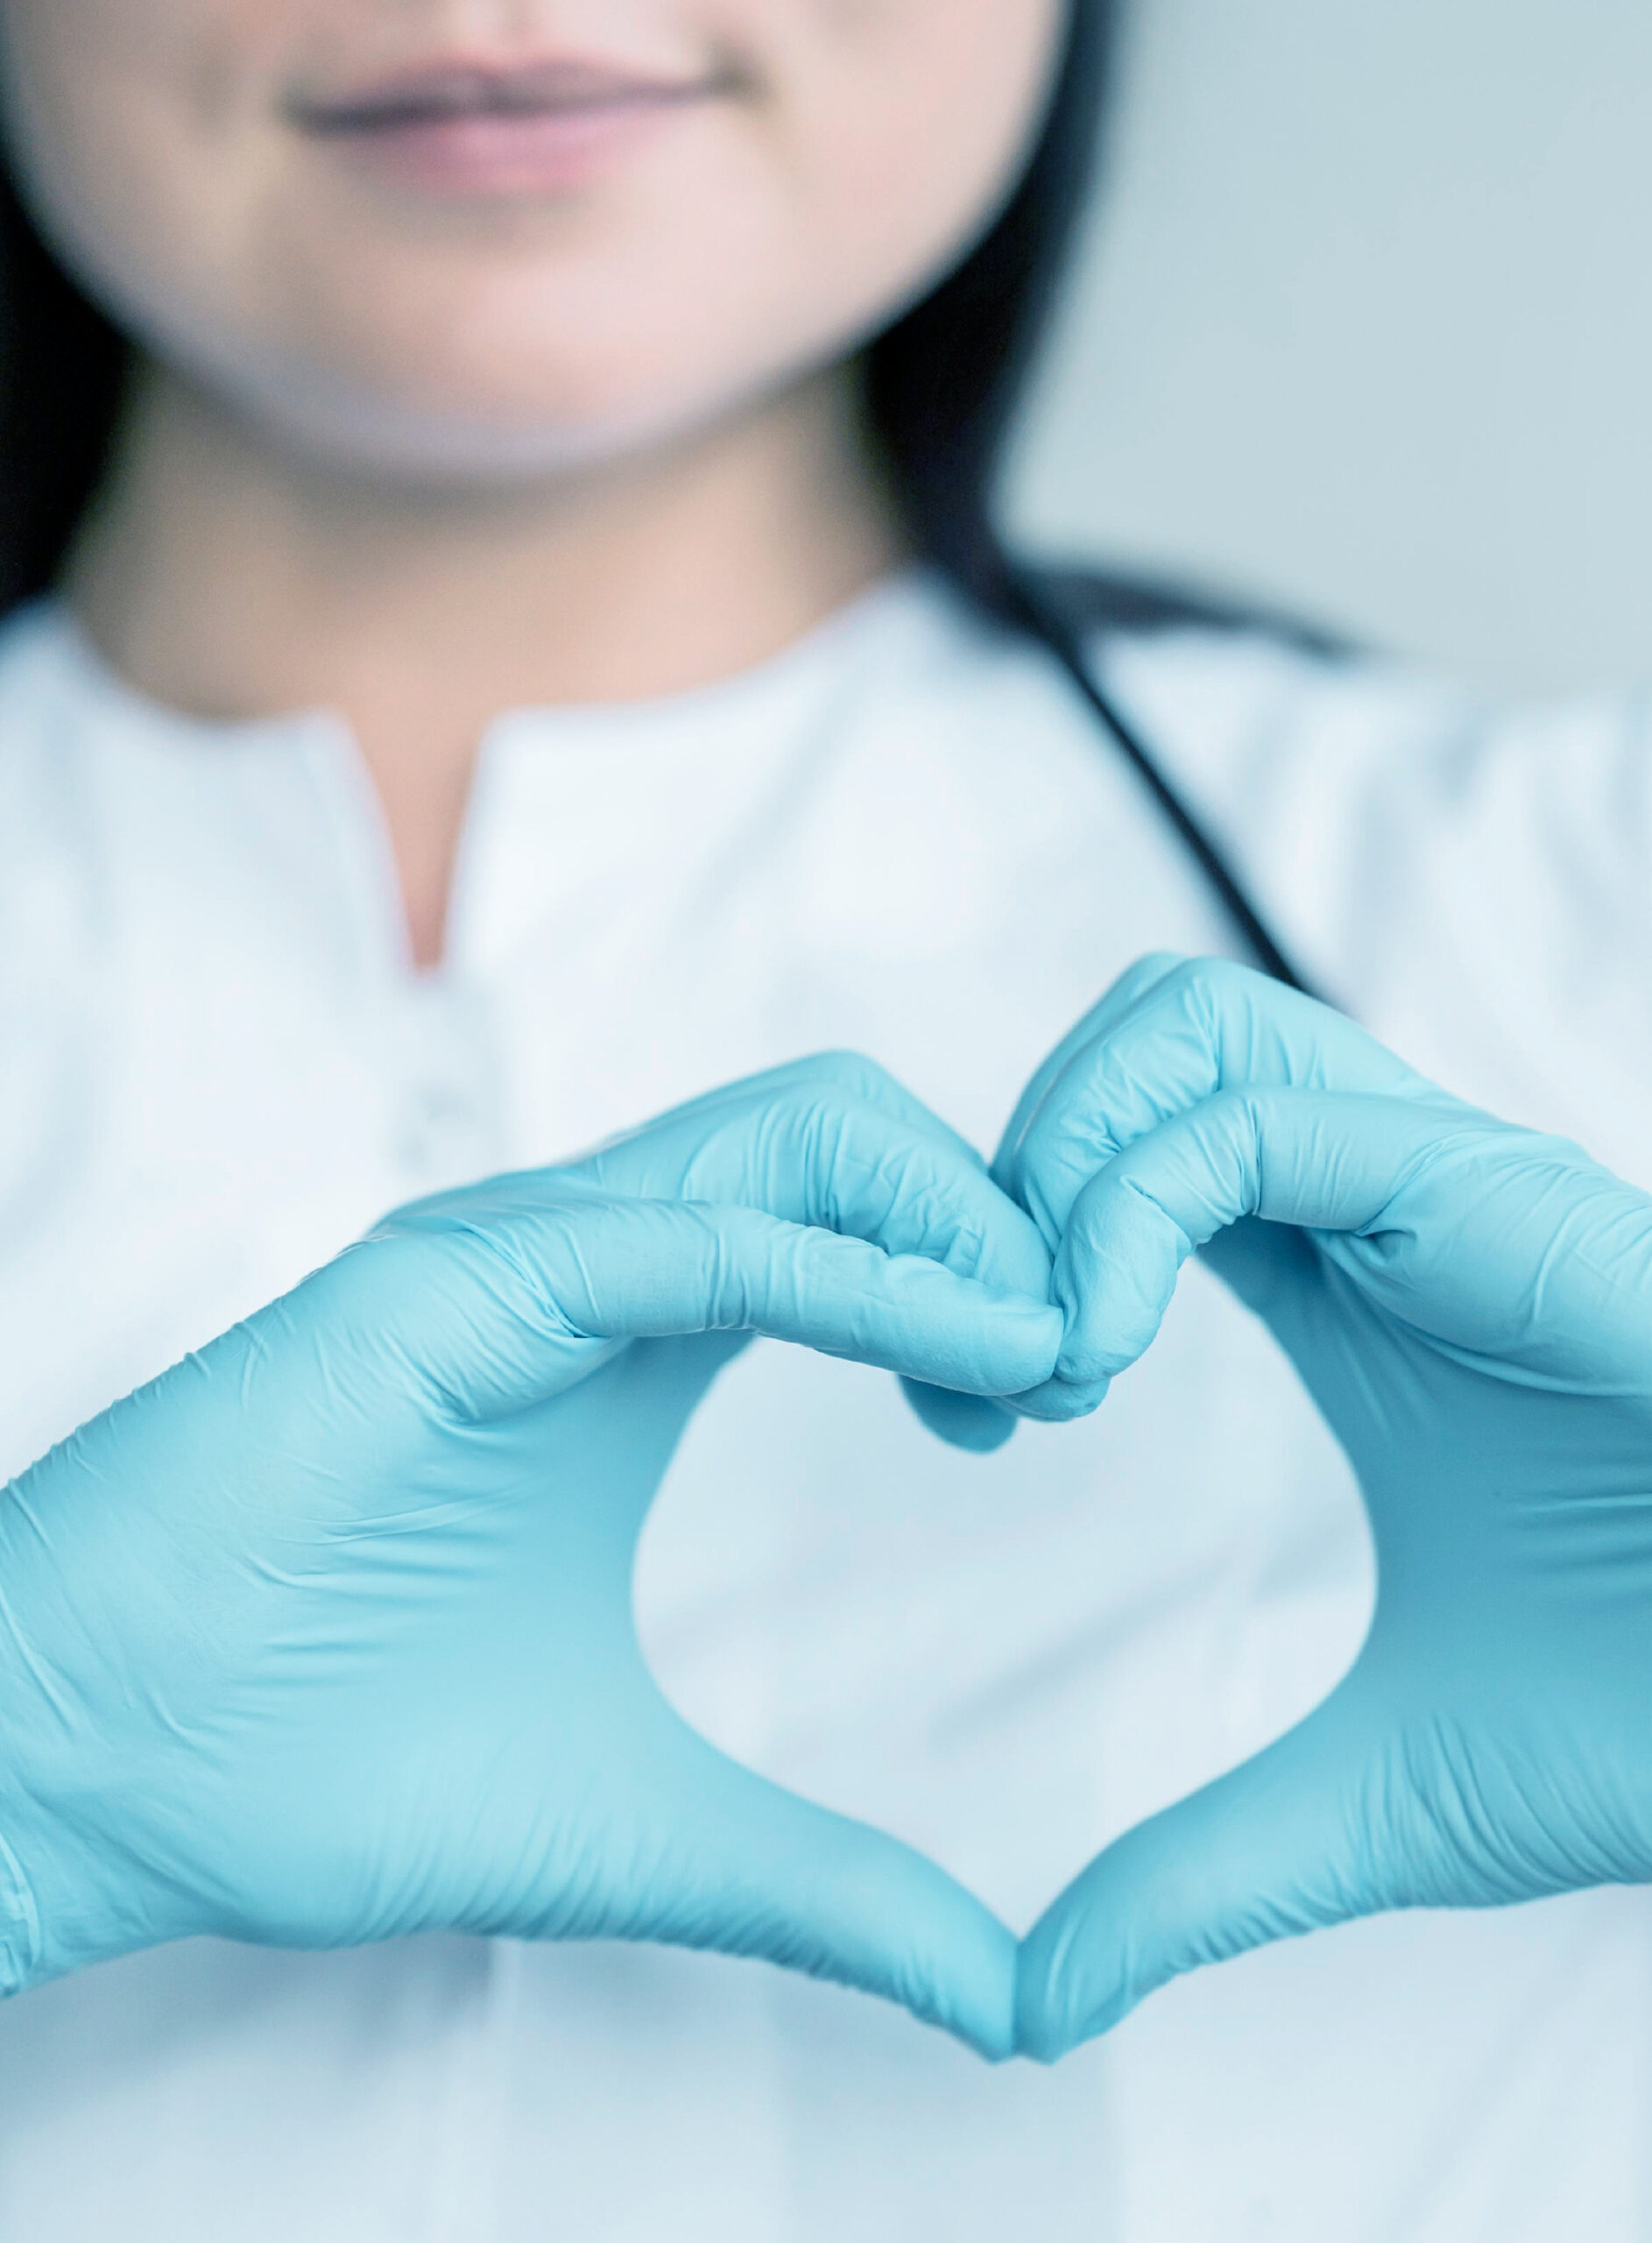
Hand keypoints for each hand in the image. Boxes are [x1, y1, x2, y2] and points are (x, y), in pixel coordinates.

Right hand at [0, 1055, 1059, 2056]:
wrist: (86, 1781)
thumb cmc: (319, 1774)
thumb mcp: (641, 1824)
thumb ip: (827, 1883)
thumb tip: (1003, 1996)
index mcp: (635, 1344)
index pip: (857, 1218)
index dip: (983, 1279)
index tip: (1048, 1402)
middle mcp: (587, 1271)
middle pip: (850, 1138)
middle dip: (995, 1218)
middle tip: (1071, 1368)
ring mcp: (515, 1262)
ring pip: (789, 1135)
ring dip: (949, 1223)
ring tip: (1039, 1358)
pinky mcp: (440, 1288)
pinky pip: (686, 1232)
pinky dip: (847, 1273)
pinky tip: (954, 1357)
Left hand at [994, 955, 1651, 2058]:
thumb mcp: (1378, 1797)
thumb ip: (1198, 1874)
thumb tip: (1034, 2004)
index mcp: (1345, 1289)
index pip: (1127, 1153)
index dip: (1006, 1247)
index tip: (963, 1415)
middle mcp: (1381, 1205)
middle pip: (1139, 1040)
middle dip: (1011, 1163)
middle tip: (990, 1362)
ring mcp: (1437, 1179)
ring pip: (1182, 1024)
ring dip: (1057, 1161)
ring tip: (1054, 1357)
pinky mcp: (1494, 1190)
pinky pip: (1255, 1115)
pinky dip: (1121, 1208)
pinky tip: (1098, 1359)